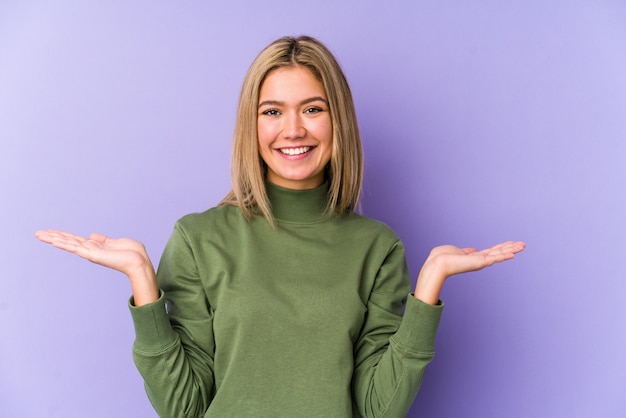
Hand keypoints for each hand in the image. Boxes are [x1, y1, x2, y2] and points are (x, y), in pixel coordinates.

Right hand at [35, 229, 158, 305]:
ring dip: (53, 239)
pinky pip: (75, 248)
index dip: (63, 235)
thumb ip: (102, 239)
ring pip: (68, 244)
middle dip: (53, 237)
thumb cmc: (132, 253)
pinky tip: (53, 241)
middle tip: (37, 233)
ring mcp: (90, 252)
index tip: (51, 231)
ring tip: (39, 235)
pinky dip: (64, 244)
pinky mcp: (92, 254)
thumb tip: (92, 235)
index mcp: (95, 246)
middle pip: (67, 241)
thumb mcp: (115, 242)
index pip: (75, 240)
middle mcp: (90, 250)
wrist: (139, 261)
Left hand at [414, 241, 525, 304]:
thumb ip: (466, 251)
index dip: (501, 247)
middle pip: (498, 252)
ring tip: (523, 246)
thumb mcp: (456, 251)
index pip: (491, 251)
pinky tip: (513, 253)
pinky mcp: (479, 263)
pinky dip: (504, 256)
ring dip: (511, 250)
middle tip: (523, 244)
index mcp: (473, 257)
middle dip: (511, 248)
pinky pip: (494, 258)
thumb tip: (473, 250)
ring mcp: (480, 262)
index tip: (511, 243)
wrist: (437, 264)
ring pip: (499, 254)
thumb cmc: (442, 257)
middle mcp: (479, 260)